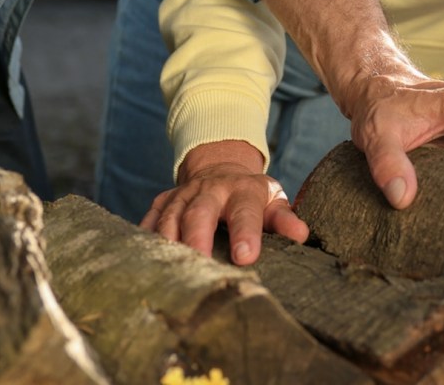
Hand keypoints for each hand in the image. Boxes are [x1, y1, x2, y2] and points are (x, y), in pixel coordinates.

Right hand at [139, 139, 305, 265]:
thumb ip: (285, 219)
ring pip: (169, 219)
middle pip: (199, 214)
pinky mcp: (161, 203)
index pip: (244, 212)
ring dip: (168, 244)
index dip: (245, 234)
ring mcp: (182, 195)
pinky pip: (148, 221)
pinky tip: (142, 263)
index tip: (245, 257)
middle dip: (197, 240)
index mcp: (242, 191)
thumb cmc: (251, 196)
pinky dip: (144, 240)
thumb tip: (302, 235)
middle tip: (200, 267)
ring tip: (171, 273)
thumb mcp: (273, 201)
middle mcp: (209, 190)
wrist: (220, 169)